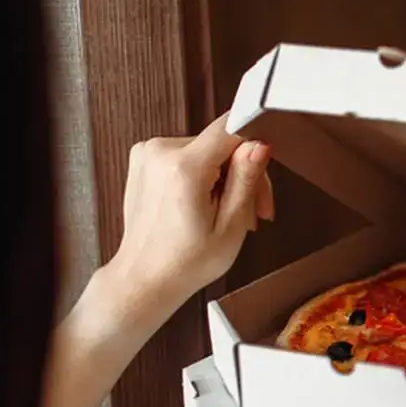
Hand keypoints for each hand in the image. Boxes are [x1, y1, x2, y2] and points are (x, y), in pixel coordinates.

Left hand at [107, 113, 273, 306]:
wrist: (145, 278)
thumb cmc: (185, 263)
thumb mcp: (231, 226)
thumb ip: (246, 179)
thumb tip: (260, 144)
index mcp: (183, 168)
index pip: (232, 127)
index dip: (255, 148)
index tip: (261, 176)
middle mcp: (160, 152)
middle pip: (222, 143)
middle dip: (243, 173)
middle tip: (254, 211)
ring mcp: (148, 153)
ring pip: (208, 150)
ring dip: (225, 177)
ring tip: (230, 214)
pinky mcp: (144, 158)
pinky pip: (188, 155)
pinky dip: (203, 176)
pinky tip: (208, 204)